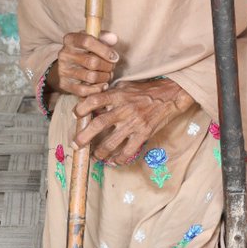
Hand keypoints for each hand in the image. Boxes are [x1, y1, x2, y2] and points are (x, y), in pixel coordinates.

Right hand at [48, 31, 118, 99]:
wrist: (69, 66)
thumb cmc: (85, 52)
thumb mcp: (93, 41)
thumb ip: (104, 38)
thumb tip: (113, 38)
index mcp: (70, 40)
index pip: (87, 41)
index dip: (104, 50)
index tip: (114, 57)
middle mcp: (64, 54)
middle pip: (92, 62)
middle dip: (107, 66)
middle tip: (112, 67)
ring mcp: (63, 70)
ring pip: (91, 77)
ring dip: (105, 78)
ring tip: (107, 75)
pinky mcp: (64, 84)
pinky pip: (84, 90)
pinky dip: (97, 89)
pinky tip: (103, 85)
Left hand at [73, 78, 192, 165]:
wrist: (170, 95)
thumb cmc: (146, 90)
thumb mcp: (126, 86)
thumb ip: (110, 95)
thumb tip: (94, 105)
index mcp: (118, 95)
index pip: (94, 100)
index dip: (81, 108)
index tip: (76, 115)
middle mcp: (124, 109)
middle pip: (99, 123)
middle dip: (84, 136)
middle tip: (76, 145)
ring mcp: (134, 123)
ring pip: (111, 141)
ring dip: (100, 152)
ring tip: (95, 156)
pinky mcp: (144, 133)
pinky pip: (128, 150)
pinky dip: (120, 158)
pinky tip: (115, 161)